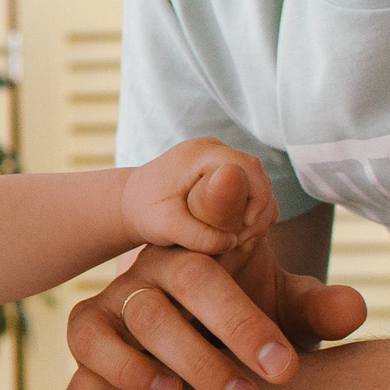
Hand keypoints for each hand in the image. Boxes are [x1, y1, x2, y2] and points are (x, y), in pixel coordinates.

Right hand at [70, 212, 366, 389]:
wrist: (192, 357)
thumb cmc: (249, 331)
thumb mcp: (287, 313)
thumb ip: (316, 308)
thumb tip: (352, 307)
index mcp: (212, 243)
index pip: (219, 212)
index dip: (228, 211)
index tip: (260, 232)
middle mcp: (162, 261)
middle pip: (192, 276)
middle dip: (241, 325)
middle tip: (283, 373)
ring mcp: (121, 293)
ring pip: (147, 315)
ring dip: (197, 359)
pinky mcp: (90, 328)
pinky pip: (90, 341)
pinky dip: (126, 368)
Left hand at [120, 138, 277, 255]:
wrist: (128, 203)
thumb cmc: (144, 213)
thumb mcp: (166, 228)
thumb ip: (198, 235)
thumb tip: (233, 241)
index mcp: (198, 153)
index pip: (248, 166)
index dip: (259, 198)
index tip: (248, 228)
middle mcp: (212, 148)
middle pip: (256, 172)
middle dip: (260, 207)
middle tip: (247, 239)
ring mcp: (217, 156)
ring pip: (256, 180)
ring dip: (258, 210)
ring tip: (242, 238)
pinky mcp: (220, 170)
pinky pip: (248, 186)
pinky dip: (250, 209)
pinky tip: (240, 232)